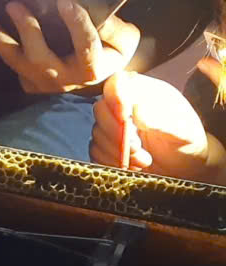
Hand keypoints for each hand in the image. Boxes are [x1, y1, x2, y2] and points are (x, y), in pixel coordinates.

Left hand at [0, 0, 138, 93]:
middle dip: (26, 30)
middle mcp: (62, 80)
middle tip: (15, 4)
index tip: (66, 3)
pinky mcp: (26, 79)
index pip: (85, 49)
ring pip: (14, 59)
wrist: (97, 72)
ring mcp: (40, 82)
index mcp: (91, 71)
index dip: (77, 25)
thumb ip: (112, 28)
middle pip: (39, 57)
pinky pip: (8, 56)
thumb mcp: (123, 39)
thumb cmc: (111, 51)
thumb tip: (88, 12)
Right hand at [89, 67, 224, 182]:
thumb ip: (161, 119)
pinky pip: (96, 152)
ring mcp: (112, 125)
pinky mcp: (105, 144)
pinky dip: (113, 161)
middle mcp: (123, 105)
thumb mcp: (182, 127)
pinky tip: (133, 165)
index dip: (115, 98)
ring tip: (144, 159)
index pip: (116, 83)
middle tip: (139, 147)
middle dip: (117, 133)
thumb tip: (138, 111)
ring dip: (119, 152)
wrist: (184, 161)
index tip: (125, 118)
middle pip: (100, 110)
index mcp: (142, 91)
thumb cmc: (186, 137)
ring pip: (97, 134)